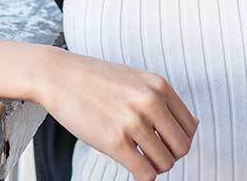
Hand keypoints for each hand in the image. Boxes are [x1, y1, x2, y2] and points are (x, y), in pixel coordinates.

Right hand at [37, 50, 197, 178]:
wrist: (56, 75)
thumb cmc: (93, 79)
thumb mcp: (134, 78)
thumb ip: (158, 98)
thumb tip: (185, 131)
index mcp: (158, 85)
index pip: (190, 126)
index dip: (177, 139)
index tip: (162, 141)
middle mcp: (150, 101)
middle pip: (182, 147)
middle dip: (169, 155)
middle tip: (151, 153)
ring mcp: (133, 121)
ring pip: (165, 163)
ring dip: (154, 166)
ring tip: (138, 157)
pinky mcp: (115, 141)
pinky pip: (146, 173)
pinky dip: (143, 176)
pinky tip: (131, 165)